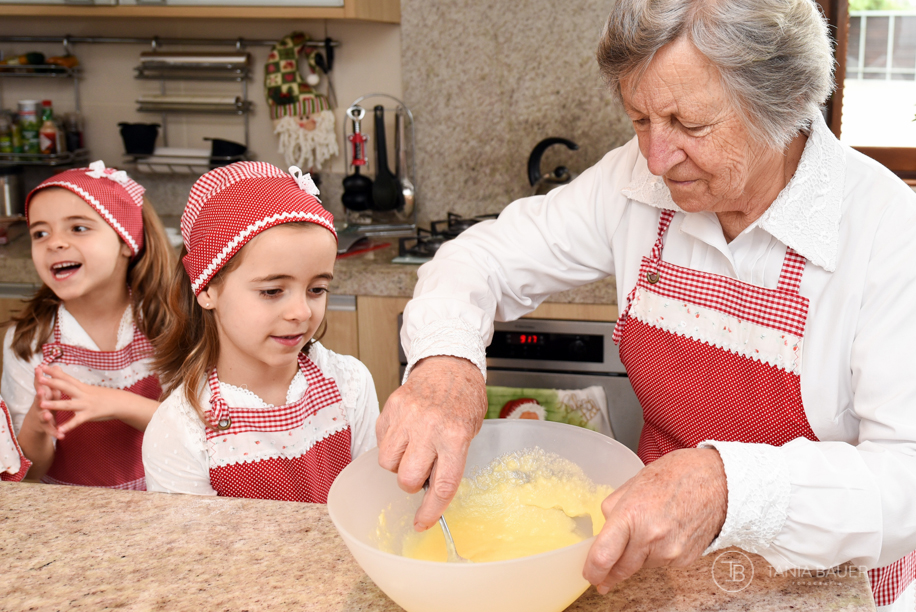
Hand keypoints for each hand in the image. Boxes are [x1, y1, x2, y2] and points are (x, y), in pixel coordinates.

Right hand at [30, 365, 62, 438]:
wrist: (36, 422)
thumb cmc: (46, 402)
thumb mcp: (49, 391)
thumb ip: (52, 380)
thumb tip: (55, 365)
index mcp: (42, 395)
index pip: (40, 384)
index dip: (39, 377)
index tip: (39, 369)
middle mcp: (40, 405)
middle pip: (39, 399)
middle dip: (40, 395)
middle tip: (41, 392)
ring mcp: (42, 417)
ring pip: (43, 415)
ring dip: (45, 415)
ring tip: (48, 415)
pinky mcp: (46, 427)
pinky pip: (51, 430)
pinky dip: (55, 432)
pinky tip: (61, 436)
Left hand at [34, 364, 121, 438]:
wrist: (122, 403)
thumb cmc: (107, 396)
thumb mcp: (92, 389)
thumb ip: (79, 387)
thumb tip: (70, 381)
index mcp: (82, 387)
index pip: (67, 378)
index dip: (54, 372)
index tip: (43, 366)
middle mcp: (83, 394)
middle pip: (65, 387)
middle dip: (52, 383)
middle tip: (39, 379)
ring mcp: (86, 404)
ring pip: (68, 404)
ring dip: (54, 404)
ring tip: (41, 404)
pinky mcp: (90, 415)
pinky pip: (77, 421)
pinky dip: (68, 426)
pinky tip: (59, 430)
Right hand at [377, 355, 487, 530]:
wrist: (449, 364)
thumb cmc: (463, 399)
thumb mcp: (470, 431)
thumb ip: (451, 459)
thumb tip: (432, 489)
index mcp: (455, 436)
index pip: (441, 486)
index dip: (430, 511)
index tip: (422, 523)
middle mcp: (429, 428)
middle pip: (408, 479)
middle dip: (413, 483)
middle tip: (422, 471)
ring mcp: (407, 417)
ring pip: (388, 463)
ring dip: (398, 465)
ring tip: (412, 450)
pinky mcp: (391, 408)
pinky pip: (381, 441)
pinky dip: (391, 444)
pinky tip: (404, 434)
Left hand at [583, 448, 727, 593]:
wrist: (719, 483)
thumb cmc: (678, 475)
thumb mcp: (635, 482)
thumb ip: (615, 507)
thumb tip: (603, 528)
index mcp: (632, 515)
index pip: (603, 555)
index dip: (592, 570)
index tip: (589, 574)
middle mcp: (650, 538)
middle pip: (621, 569)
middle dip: (610, 573)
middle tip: (602, 576)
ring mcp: (669, 552)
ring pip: (641, 566)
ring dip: (636, 558)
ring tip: (648, 531)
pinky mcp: (684, 560)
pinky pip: (660, 564)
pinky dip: (656, 555)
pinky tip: (665, 534)